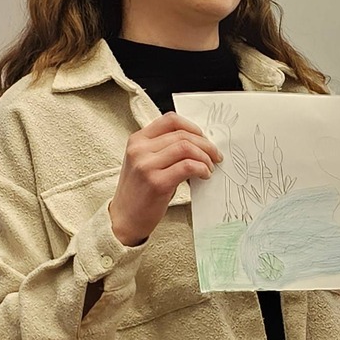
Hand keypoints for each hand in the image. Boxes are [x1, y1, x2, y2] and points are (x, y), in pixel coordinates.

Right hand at [106, 111, 221, 245]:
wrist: (124, 219)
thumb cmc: (140, 193)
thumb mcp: (146, 163)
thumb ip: (164, 149)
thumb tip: (197, 144)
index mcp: (137, 140)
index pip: (170, 120)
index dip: (193, 127)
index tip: (204, 139)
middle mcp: (139, 149)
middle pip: (182, 134)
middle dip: (205, 144)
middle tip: (215, 156)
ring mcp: (146, 165)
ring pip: (186, 148)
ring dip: (205, 157)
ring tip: (209, 168)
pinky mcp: (157, 182)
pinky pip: (187, 166)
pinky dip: (201, 168)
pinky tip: (204, 175)